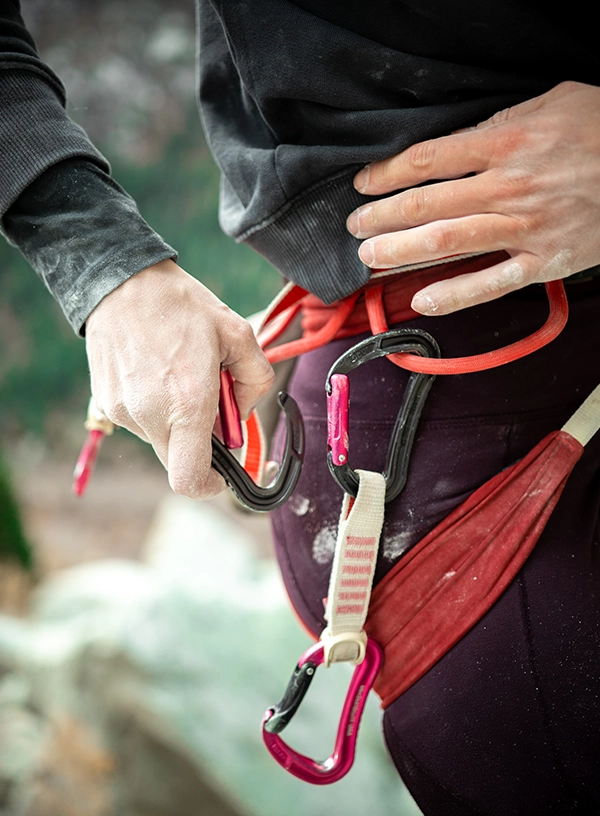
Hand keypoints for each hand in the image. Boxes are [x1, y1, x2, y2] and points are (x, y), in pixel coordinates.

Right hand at [85, 260, 274, 498]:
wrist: (122, 281)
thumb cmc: (183, 306)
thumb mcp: (239, 335)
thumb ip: (256, 382)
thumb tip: (241, 415)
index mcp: (188, 404)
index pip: (190, 479)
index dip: (210, 486)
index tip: (222, 473)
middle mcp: (151, 415)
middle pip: (179, 459)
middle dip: (201, 441)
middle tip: (210, 399)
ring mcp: (124, 411)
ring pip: (161, 439)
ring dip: (177, 420)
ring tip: (180, 373)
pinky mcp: (107, 402)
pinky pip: (141, 421)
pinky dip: (157, 408)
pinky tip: (159, 371)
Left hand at [346, 81, 599, 314]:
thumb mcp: (551, 104)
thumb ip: (500, 121)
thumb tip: (458, 142)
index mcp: (505, 141)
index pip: (426, 160)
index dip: (385, 175)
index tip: (363, 185)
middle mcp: (508, 186)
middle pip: (425, 204)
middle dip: (380, 217)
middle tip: (355, 227)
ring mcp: (525, 227)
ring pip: (447, 243)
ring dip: (400, 251)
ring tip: (370, 257)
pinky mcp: (544, 261)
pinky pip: (491, 284)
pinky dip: (455, 295)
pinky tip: (423, 300)